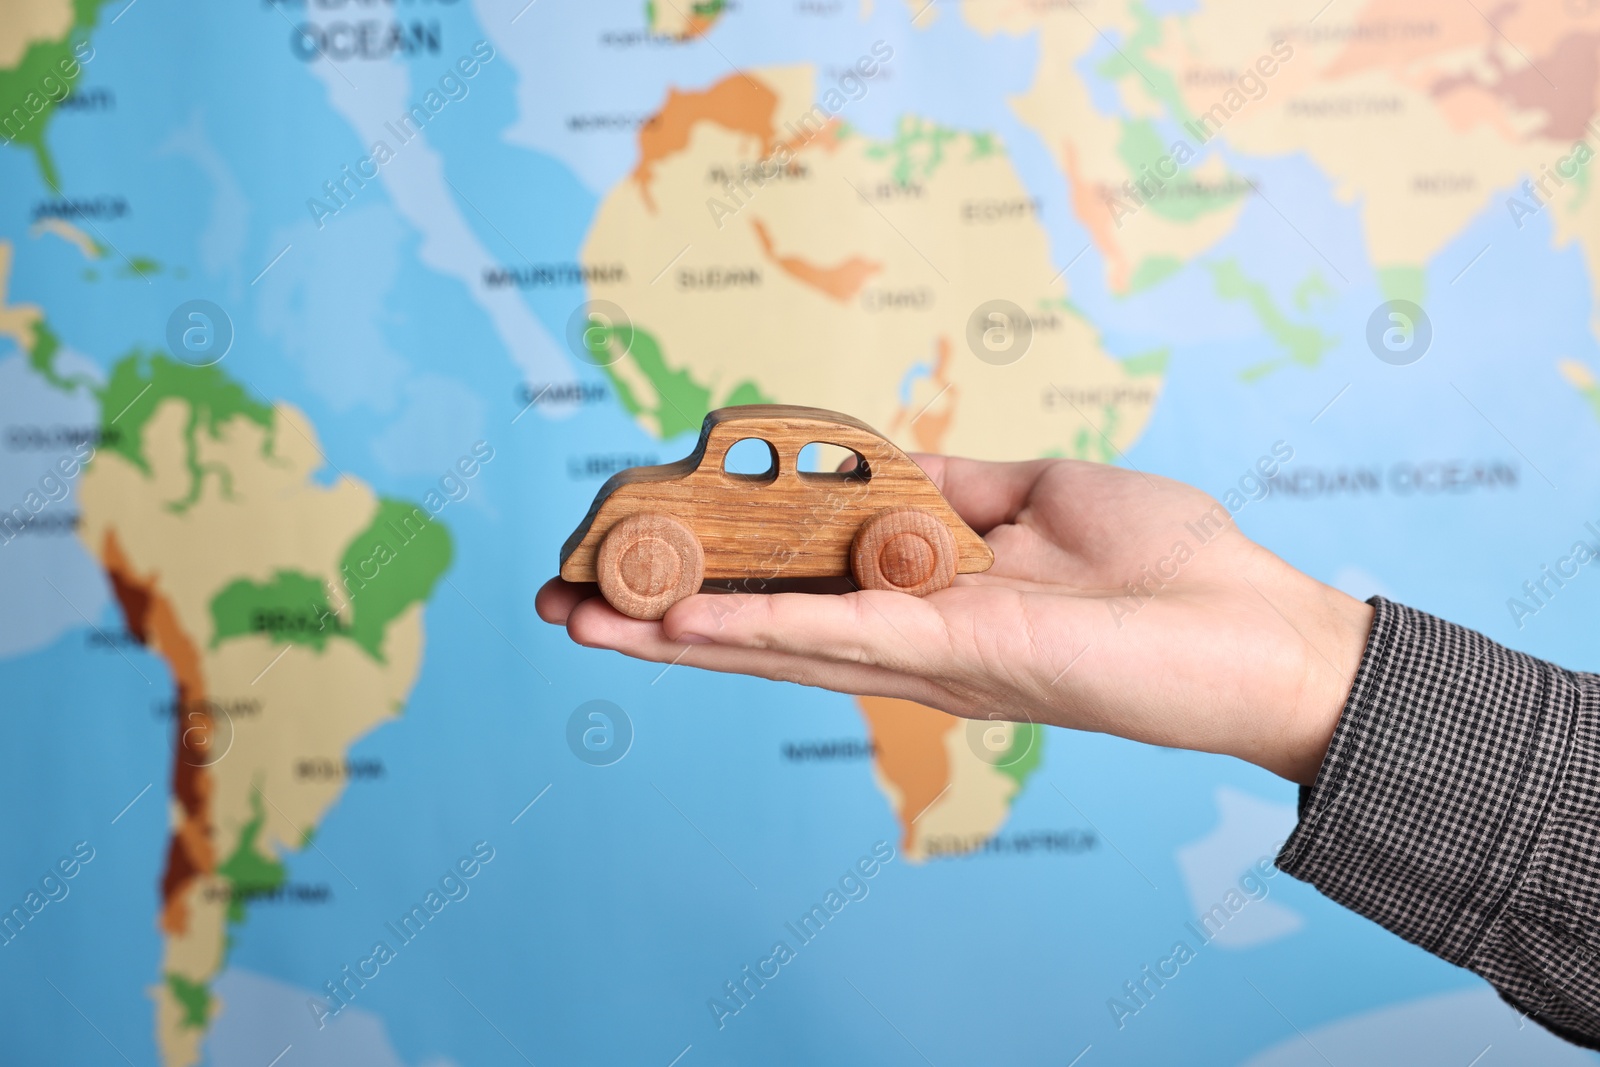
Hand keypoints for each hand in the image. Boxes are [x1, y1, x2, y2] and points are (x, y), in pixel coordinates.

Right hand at [536, 456, 1373, 784]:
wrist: (1258, 630)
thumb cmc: (1170, 563)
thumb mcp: (1046, 491)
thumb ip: (956, 485)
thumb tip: (891, 462)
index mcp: (923, 591)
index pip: (797, 578)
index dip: (716, 561)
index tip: (641, 536)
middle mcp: (906, 637)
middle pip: (761, 624)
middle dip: (661, 610)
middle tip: (565, 596)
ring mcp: (924, 654)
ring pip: (774, 642)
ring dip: (673, 629)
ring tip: (579, 614)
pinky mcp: (957, 656)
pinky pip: (838, 637)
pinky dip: (754, 626)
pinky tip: (678, 618)